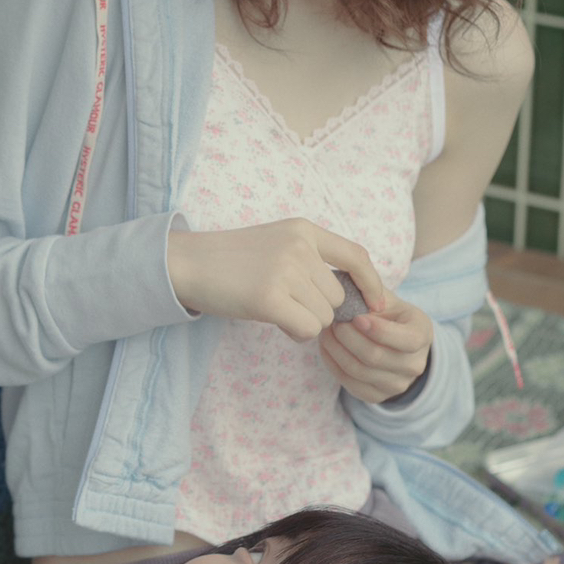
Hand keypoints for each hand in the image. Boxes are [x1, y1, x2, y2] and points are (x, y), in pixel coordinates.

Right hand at [167, 219, 384, 343]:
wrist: (186, 263)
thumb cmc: (230, 260)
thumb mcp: (276, 243)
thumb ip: (310, 259)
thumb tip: (350, 297)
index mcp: (303, 230)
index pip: (356, 256)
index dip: (372, 283)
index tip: (378, 304)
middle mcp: (299, 247)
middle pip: (337, 298)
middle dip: (319, 310)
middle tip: (287, 305)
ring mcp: (284, 271)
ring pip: (323, 317)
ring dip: (304, 322)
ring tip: (274, 309)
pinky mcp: (269, 298)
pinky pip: (307, 330)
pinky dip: (295, 333)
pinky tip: (274, 321)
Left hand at [318, 289, 432, 403]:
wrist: (395, 344)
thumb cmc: (389, 315)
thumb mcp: (387, 300)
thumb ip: (371, 294)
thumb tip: (349, 290)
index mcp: (422, 335)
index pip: (406, 340)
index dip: (378, 331)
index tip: (355, 318)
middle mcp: (415, 364)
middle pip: (375, 357)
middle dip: (348, 337)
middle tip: (333, 321)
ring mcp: (398, 384)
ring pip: (358, 371)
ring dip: (336, 350)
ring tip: (326, 332)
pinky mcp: (378, 396)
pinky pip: (350, 384)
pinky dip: (333, 364)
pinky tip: (327, 347)